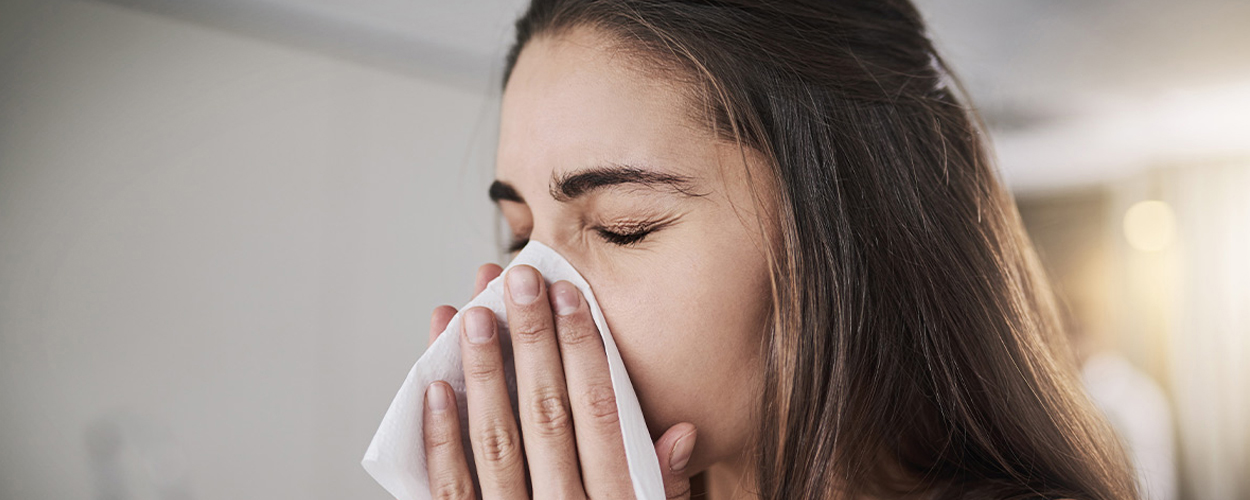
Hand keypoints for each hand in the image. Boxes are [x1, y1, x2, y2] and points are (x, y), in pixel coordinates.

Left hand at [423, 263, 698, 498]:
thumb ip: (663, 492)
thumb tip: (681, 433)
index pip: (604, 416)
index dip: (586, 352)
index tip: (570, 296)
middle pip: (548, 416)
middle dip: (531, 343)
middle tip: (516, 280)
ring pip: (495, 445)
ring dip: (482, 376)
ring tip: (470, 314)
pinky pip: (451, 492)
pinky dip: (440, 439)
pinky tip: (433, 389)